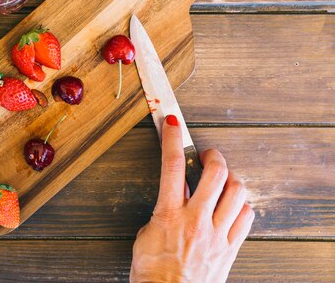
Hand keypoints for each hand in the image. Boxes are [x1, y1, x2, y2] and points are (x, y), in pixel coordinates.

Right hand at [130, 115, 253, 282]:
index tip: (173, 124)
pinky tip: (231, 207)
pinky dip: (241, 206)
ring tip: (221, 181)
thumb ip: (162, 213)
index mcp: (169, 214)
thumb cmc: (152, 273)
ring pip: (237, 193)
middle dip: (212, 156)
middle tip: (206, 156)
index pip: (171, 166)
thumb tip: (173, 201)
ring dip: (230, 180)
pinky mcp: (230, 248)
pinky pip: (246, 218)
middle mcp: (196, 220)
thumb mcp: (146, 236)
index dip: (173, 140)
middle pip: (216, 173)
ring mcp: (217, 234)